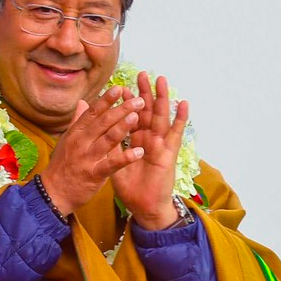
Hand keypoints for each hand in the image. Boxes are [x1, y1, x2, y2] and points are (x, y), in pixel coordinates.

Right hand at [39, 87, 145, 215]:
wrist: (53, 193)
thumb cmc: (62, 166)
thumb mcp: (66, 140)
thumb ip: (77, 121)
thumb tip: (83, 102)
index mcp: (75, 133)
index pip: (92, 112)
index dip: (106, 100)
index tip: (119, 88)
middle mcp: (80, 142)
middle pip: (103, 122)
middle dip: (121, 109)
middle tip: (139, 100)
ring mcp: (86, 158)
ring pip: (107, 139)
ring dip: (123, 127)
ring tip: (137, 117)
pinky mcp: (93, 174)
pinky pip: (111, 164)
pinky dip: (126, 158)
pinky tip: (139, 152)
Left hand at [111, 72, 189, 229]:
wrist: (143, 207)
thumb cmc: (130, 186)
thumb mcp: (114, 162)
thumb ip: (109, 144)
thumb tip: (96, 130)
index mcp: (135, 141)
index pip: (130, 117)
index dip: (126, 103)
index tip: (120, 86)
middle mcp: (149, 139)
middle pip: (147, 112)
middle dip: (144, 93)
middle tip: (142, 74)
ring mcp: (160, 145)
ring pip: (161, 117)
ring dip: (163, 98)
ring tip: (162, 80)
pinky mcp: (169, 153)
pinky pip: (176, 134)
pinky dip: (180, 118)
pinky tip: (183, 103)